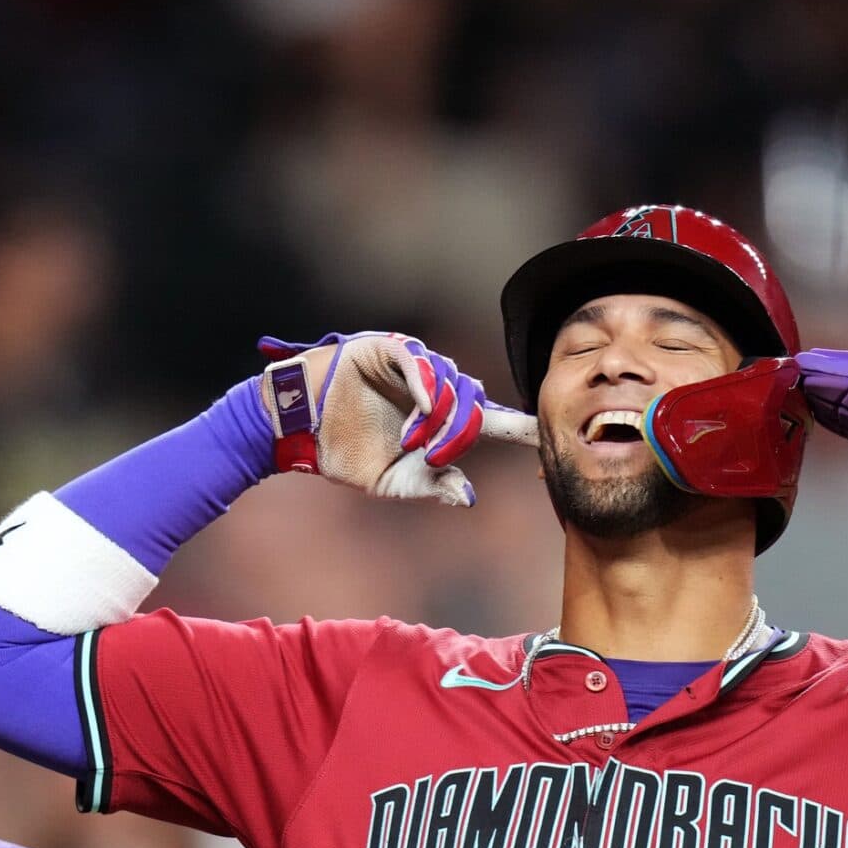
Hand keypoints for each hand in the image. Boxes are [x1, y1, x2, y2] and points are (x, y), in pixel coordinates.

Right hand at [256, 332, 538, 506]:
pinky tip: (421, 407)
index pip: (491, 422)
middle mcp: (433, 390)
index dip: (521, 427)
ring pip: (452, 382)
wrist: (296, 431)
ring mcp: (413, 367)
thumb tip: (469, 497)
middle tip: (434, 456)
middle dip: (462, 433)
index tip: (551, 435)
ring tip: (412, 440)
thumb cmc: (342, 453)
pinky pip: (421, 362)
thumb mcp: (392, 481)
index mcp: (439, 421)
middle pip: (474, 402)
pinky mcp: (388, 350)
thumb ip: (431, 486)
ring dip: (440, 417)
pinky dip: (427, 385)